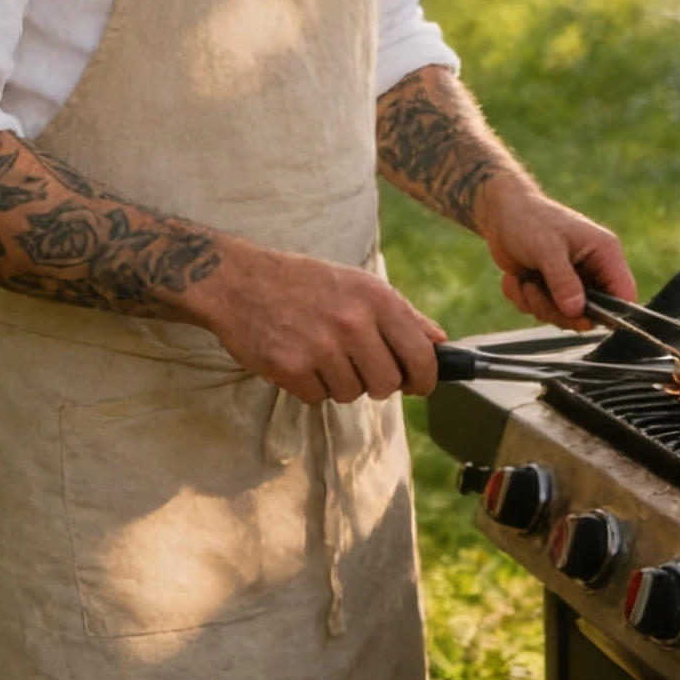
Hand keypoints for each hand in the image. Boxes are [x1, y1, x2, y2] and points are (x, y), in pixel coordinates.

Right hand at [182, 242, 445, 403]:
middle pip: (387, 384)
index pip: (420, 354)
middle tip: (359, 365)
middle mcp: (352, 323)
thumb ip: (403, 314)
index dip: (425, 377)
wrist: (240, 281)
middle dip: (378, 382)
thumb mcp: (359, 284)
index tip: (420, 384)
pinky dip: (310, 386)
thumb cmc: (305, 283)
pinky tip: (299, 358)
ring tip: (322, 353)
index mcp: (375, 298)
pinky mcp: (291, 369)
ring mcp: (321, 347)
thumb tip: (439, 342)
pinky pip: (318, 398)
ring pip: (352, 394)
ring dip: (340, 383)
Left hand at [479, 182, 635, 329]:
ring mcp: (572, 282)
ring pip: (565, 316)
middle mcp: (593, 269)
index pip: (624, 294)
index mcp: (604, 252)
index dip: (609, 314)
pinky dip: (525, 300)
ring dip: (538, 304)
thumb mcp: (547, 249)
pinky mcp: (552, 289)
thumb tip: (577, 312)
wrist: (501, 213)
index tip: (579, 317)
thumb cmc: (529, 220)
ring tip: (524, 280)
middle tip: (535, 291)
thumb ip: (563, 282)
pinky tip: (516, 279)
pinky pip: (544, 312)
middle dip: (559, 311)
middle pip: (591, 313)